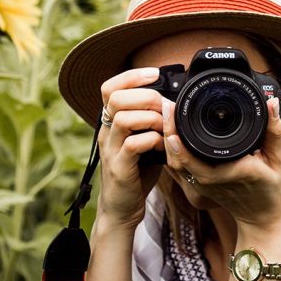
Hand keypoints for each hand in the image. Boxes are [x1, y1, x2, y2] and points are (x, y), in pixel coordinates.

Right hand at [97, 67, 164, 229]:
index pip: (109, 87)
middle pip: (115, 98)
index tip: (154, 73)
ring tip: (164, 128)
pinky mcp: (119, 168)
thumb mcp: (144, 140)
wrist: (122, 208)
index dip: (131, 76)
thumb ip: (153, 122)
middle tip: (164, 106)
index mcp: (111, 122)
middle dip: (145, 96)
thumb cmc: (137, 172)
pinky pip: (132, 145)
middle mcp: (106, 133)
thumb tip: (175, 102)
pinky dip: (152, 140)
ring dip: (150, 118)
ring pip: (123, 118)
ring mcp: (110, 150)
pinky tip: (162, 146)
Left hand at [162, 97, 280, 229]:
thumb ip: (274, 131)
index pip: (195, 157)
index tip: (173, 111)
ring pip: (175, 163)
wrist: (266, 220)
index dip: (179, 138)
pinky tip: (173, 133)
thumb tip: (271, 103)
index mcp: (230, 172)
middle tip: (167, 105)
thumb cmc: (276, 191)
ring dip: (168, 139)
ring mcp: (203, 187)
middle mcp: (212, 181)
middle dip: (168, 130)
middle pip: (177, 157)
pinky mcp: (200, 188)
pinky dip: (174, 151)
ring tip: (168, 114)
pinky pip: (180, 168)